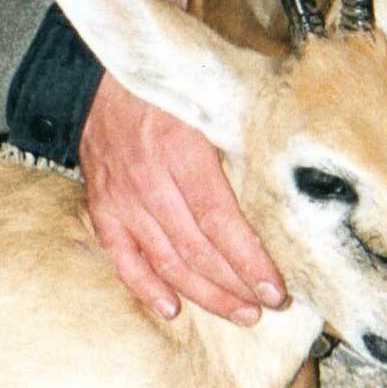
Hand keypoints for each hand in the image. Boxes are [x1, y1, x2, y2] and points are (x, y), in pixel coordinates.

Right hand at [77, 75, 286, 324]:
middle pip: (195, 249)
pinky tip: (172, 309)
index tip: (277, 289)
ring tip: (239, 312)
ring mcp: (120, 197)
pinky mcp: (101, 206)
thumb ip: (240, 137)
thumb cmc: (168, 87)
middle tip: (266, 306)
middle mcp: (147, 179)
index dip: (249, 261)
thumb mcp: (208, 100)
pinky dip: (145, 288)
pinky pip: (122, 258)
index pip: (219, 220)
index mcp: (179, 148)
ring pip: (165, 260)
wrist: (97, 75)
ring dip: (204, 293)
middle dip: (235, 285)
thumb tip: (289, 178)